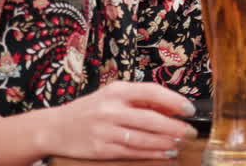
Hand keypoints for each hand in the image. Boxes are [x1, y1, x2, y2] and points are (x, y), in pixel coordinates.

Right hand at [30, 81, 196, 161]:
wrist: (54, 128)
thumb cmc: (89, 109)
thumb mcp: (112, 94)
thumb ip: (140, 98)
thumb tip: (172, 107)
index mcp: (117, 91)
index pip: (151, 92)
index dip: (174, 101)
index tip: (189, 109)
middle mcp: (111, 109)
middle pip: (150, 119)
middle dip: (175, 127)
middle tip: (190, 132)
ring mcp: (105, 130)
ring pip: (143, 138)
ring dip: (166, 142)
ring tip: (180, 143)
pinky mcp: (101, 149)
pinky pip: (132, 152)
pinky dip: (151, 153)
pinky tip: (164, 153)